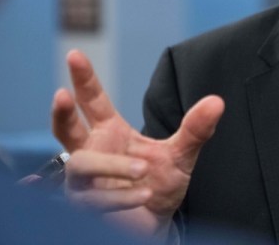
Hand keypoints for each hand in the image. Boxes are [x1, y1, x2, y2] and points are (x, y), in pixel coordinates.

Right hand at [51, 49, 224, 236]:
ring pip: (81, 166)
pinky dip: (122, 196)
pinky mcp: (85, 207)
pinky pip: (94, 199)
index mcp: (110, 133)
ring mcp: (83, 182)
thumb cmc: (159, 185)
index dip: (84, 79)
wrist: (155, 224)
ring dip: (112, 167)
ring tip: (143, 170)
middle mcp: (91, 153)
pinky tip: (145, 195)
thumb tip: (217, 101)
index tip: (75, 53)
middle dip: (61, 112)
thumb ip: (195, 129)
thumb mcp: (181, 156)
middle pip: (66, 129)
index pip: (93, 101)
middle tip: (61, 94)